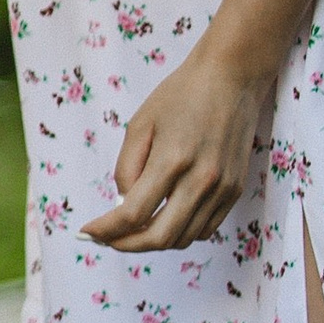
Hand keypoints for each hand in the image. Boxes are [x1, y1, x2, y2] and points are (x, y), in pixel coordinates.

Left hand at [84, 38, 270, 253]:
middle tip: (106, 240)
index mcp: (172, 160)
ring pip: (183, 238)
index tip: (88, 232)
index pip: (133, 214)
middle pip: (159, 236)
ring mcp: (222, 188)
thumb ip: (127, 167)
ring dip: (153, 242)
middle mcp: (201, 180)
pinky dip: (180, 233)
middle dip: (127, 245)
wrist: (232, 77)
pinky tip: (163, 219)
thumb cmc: (180, 95)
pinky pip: (205, 228)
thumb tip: (122, 205)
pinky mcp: (235, 190)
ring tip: (131, 231)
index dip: (107, 230)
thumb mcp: (141, 123)